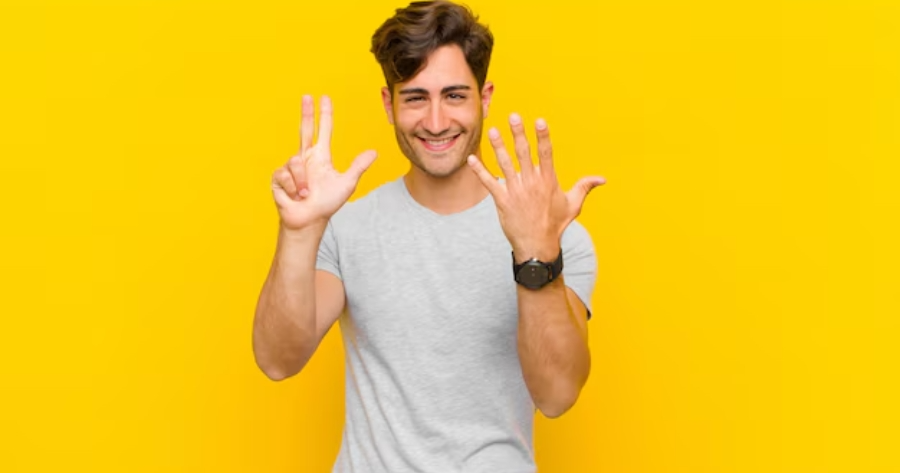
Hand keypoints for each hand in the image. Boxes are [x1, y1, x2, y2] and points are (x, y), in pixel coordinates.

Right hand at [271, 95, 377, 231]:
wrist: (309, 220)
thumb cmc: (326, 203)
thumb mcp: (346, 183)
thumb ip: (358, 166)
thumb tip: (374, 152)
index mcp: (321, 157)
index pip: (324, 131)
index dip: (324, 115)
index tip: (324, 98)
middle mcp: (305, 158)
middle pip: (305, 130)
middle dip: (306, 113)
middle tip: (307, 96)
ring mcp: (291, 167)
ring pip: (295, 162)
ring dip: (303, 182)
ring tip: (306, 194)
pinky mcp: (279, 177)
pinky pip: (285, 175)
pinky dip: (294, 188)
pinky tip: (295, 196)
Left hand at [467, 113, 604, 260]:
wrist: (538, 246)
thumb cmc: (555, 225)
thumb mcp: (573, 205)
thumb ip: (584, 187)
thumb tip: (602, 179)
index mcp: (548, 181)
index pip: (546, 153)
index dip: (542, 136)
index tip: (539, 120)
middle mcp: (532, 183)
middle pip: (524, 153)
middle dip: (518, 133)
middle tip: (513, 116)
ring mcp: (516, 192)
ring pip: (505, 164)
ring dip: (498, 147)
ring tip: (492, 130)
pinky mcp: (503, 201)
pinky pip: (489, 183)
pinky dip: (480, 171)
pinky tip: (472, 159)